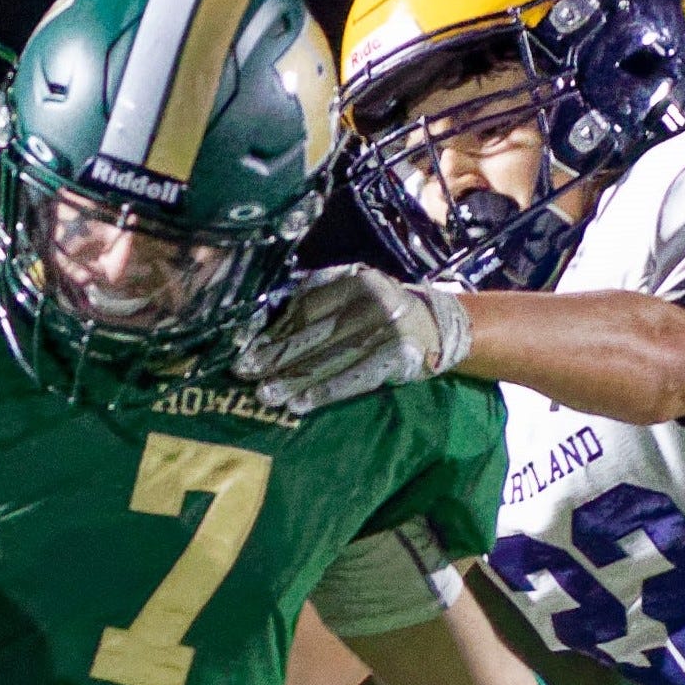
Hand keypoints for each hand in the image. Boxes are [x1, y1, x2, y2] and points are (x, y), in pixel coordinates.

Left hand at [233, 264, 471, 414]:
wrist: (440, 324)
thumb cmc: (384, 309)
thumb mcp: (357, 288)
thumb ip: (321, 295)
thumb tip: (270, 322)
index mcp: (355, 279)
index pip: (307, 306)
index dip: (276, 329)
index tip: (248, 347)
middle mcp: (370, 301)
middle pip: (313, 333)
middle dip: (275, 356)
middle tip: (244, 373)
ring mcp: (385, 330)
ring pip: (328, 359)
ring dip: (293, 380)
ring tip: (266, 395)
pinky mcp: (397, 358)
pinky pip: (353, 379)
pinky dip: (324, 393)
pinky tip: (299, 405)